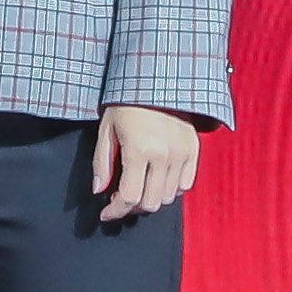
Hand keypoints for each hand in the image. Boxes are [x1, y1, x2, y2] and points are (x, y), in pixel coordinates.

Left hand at [90, 102, 200, 223]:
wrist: (157, 78)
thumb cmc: (126, 101)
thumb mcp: (106, 129)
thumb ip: (102, 162)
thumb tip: (98, 190)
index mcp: (139, 150)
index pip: (129, 197)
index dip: (116, 211)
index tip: (106, 213)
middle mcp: (164, 156)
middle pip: (150, 203)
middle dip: (132, 207)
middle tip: (120, 200)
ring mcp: (182, 154)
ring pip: (168, 197)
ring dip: (151, 199)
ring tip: (138, 188)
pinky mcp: (193, 150)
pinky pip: (186, 184)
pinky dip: (171, 189)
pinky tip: (157, 180)